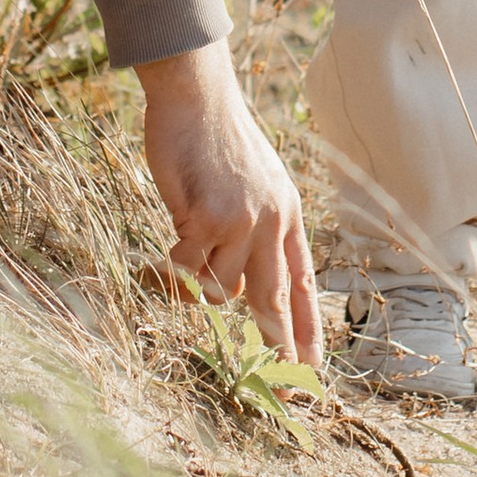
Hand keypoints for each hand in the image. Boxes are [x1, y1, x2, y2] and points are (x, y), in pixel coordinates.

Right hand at [135, 43, 320, 363]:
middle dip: (276, 339)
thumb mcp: (253, 182)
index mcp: (287, 213)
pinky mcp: (207, 218)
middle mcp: (272, 220)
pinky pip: (186, 267)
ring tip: (187, 243)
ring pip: (218, 285)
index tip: (312, 362)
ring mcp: (241, 221)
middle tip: (284, 378)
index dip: (307, 323)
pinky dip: (171, 267)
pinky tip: (163, 252)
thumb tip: (234, 287)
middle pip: (273, 298)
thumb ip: (254, 227)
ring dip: (199, 276)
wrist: (199, 98)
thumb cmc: (217, 139)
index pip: (303, 279)